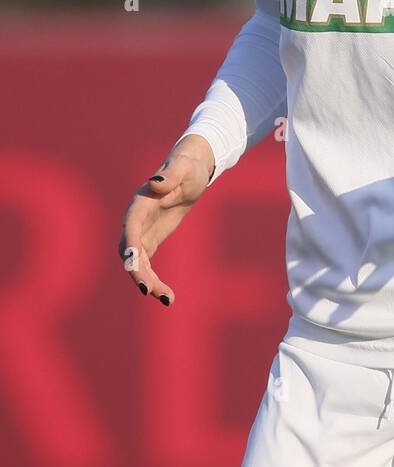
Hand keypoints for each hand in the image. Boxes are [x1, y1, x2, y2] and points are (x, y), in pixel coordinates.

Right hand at [117, 142, 213, 305]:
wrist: (191, 171)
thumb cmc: (188, 167)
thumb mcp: (184, 169)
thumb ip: (169, 176)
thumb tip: (155, 181)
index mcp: (141, 203)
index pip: (130, 228)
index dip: (129, 246)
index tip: (132, 263)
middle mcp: (135, 219)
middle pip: (129, 250)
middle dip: (137, 271)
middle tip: (150, 291)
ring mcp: (141, 231)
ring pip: (136, 262)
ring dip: (147, 281)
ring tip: (168, 299)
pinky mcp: (150, 240)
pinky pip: (146, 264)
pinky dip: (153, 280)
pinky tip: (167, 296)